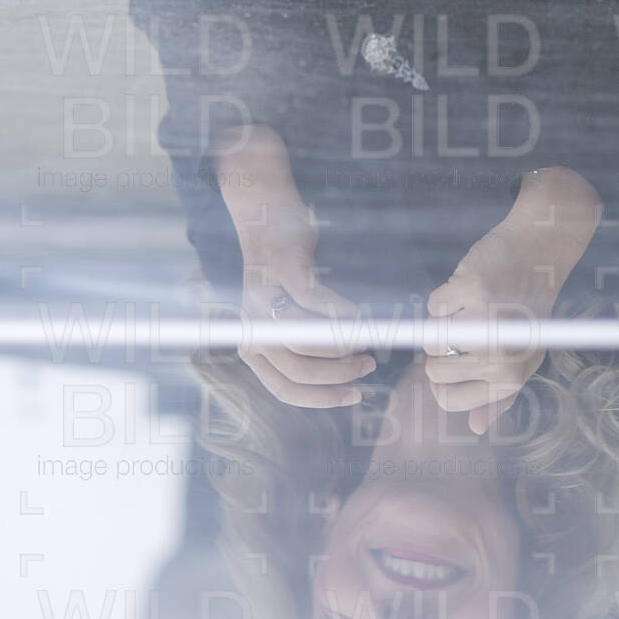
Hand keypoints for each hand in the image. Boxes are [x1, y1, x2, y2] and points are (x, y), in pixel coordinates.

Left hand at [239, 256, 375, 411]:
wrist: (263, 220)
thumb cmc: (284, 276)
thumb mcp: (284, 318)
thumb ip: (301, 348)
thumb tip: (346, 376)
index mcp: (251, 346)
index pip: (283, 389)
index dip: (322, 398)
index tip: (354, 395)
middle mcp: (251, 326)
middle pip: (297, 370)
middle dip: (340, 375)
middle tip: (368, 366)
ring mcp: (263, 296)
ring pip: (305, 341)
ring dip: (343, 347)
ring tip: (365, 343)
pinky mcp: (282, 267)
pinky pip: (314, 300)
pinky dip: (342, 311)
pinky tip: (357, 315)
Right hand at [423, 167, 601, 433]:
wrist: (540, 252)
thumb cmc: (529, 307)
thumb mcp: (525, 357)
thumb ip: (500, 396)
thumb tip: (475, 429)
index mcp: (511, 378)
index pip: (449, 400)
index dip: (441, 382)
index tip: (451, 360)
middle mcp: (499, 358)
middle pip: (434, 372)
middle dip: (439, 351)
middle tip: (467, 327)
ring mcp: (485, 325)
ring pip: (431, 340)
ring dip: (444, 322)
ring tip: (473, 307)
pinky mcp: (471, 291)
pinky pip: (435, 306)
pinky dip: (447, 294)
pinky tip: (474, 286)